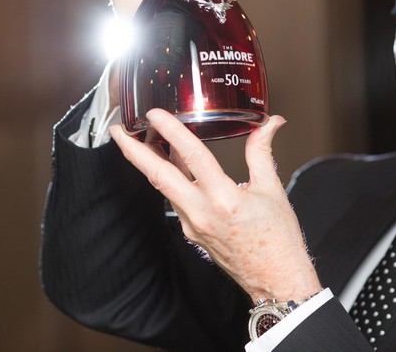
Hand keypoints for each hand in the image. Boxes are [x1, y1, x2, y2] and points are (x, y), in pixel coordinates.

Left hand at [108, 110, 322, 302]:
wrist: (276, 280)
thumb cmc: (278, 240)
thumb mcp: (273, 189)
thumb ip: (262, 153)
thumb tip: (269, 124)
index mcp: (224, 200)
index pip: (192, 157)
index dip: (171, 132)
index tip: (156, 115)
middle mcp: (202, 214)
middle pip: (158, 176)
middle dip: (133, 151)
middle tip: (117, 129)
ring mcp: (193, 226)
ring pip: (164, 188)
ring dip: (151, 163)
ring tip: (143, 140)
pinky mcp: (192, 234)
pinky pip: (175, 201)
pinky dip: (170, 180)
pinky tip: (173, 167)